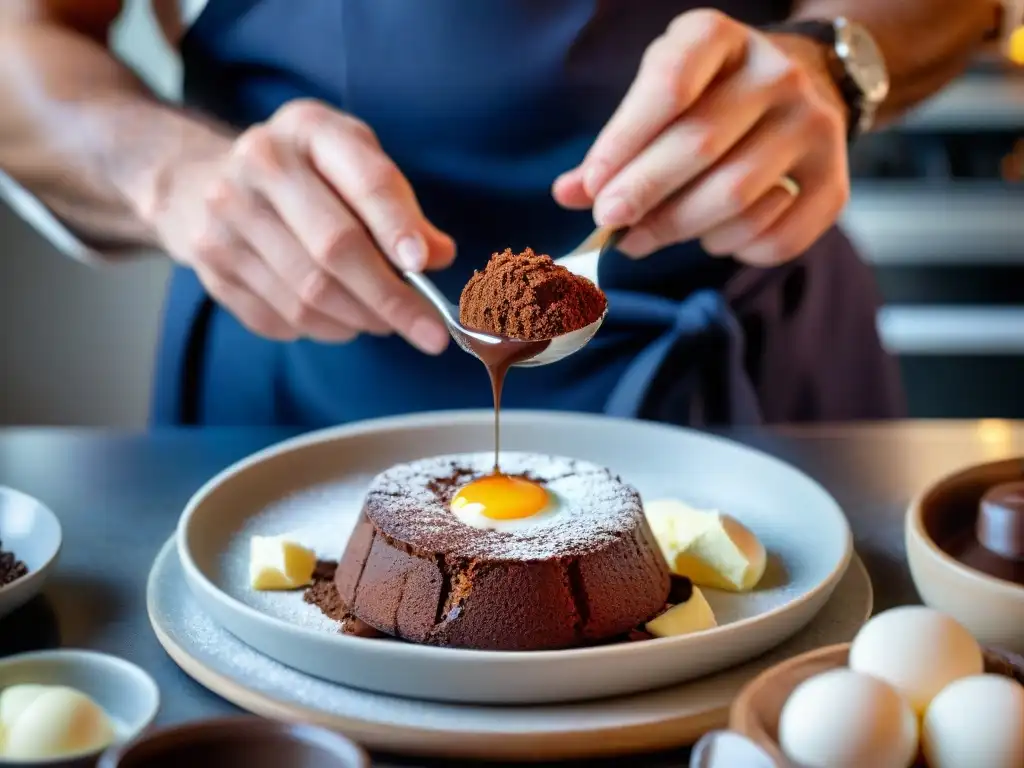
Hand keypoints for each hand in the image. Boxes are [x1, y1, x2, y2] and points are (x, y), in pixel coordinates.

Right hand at [145, 99, 453, 352]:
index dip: (397, 227)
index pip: (363, 181)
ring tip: (385, 322)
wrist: (198, 181)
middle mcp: (261, 165)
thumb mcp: (352, 161)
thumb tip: (439, 256)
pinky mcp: (213, 266)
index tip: (425, 267)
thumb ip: (398, 204)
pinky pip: (282, 318)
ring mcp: (226, 218)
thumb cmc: (300, 171)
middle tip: (428, 331)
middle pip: (334, 248)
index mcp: (309, 128)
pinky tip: (340, 319)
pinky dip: (324, 329)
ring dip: (360, 320)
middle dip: (389, 299)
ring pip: (309, 294)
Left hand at [554, 10, 849, 266]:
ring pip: (735, 196)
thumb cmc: (709, 98)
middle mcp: (777, 74)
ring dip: (678, 228)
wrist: (807, 89)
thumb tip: (568, 194)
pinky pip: (774, 236)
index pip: (669, 83)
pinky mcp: (835, 182)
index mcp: (719, 38)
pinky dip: (731, 248)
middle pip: (700, 146)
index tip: (591, 185)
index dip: (623, 141)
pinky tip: (709, 239)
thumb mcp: (658, 98)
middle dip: (643, 193)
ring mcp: (814, 127)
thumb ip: (614, 145)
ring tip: (643, 237)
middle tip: (608, 222)